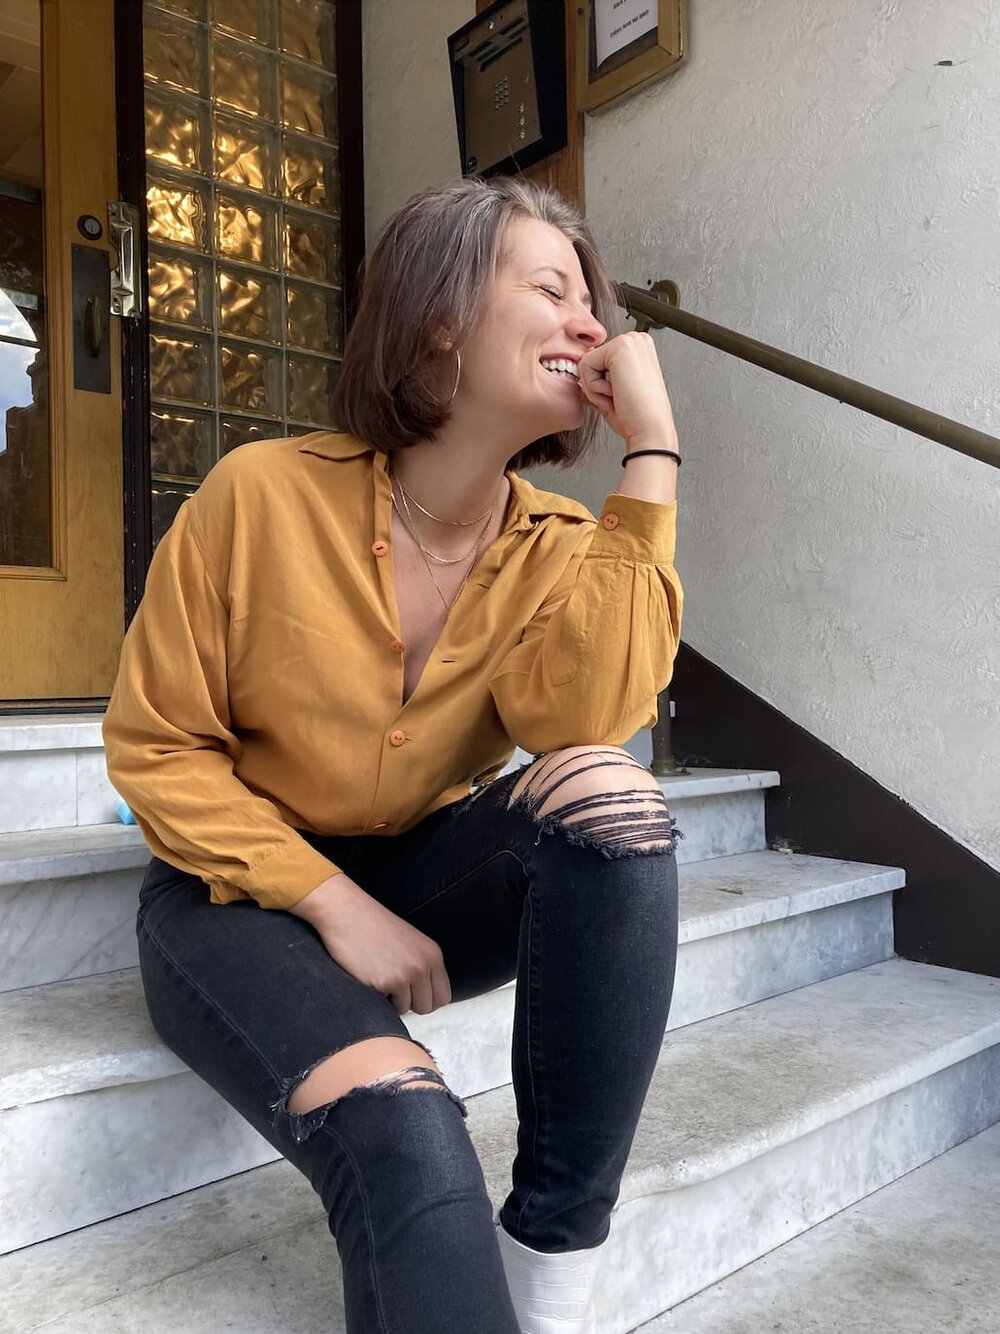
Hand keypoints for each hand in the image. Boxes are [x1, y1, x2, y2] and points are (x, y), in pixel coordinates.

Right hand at [291, 873, 451, 1014]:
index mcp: (433, 954)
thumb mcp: (411, 942)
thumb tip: (425, 997)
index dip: (426, 999)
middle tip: (392, 987)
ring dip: (391, 1001)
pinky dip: (377, 997)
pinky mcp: (383, 982)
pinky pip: (385, 1007)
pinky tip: (368, 976)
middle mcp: (423, 965)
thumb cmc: (372, 926)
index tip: (411, 994)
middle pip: (427, 1007)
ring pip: (406, 1009)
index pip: (443, 996)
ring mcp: (404, 975)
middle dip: (410, 1003)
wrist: (346, 913)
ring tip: (378, 976)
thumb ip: (422, 966)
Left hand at [577, 331, 678, 451]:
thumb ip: (596, 382)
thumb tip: (579, 380)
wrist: (650, 431)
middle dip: (595, 386)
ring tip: (618, 397)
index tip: (620, 398)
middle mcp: (635, 341)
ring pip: (586, 362)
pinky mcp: (620, 347)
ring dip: (595, 388)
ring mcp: (630, 341)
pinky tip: (616, 393)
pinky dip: (594, 387)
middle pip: (589, 359)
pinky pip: (585, 365)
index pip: (597, 360)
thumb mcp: (612, 395)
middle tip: (618, 399)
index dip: (599, 385)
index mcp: (637, 350)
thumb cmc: (637, 418)